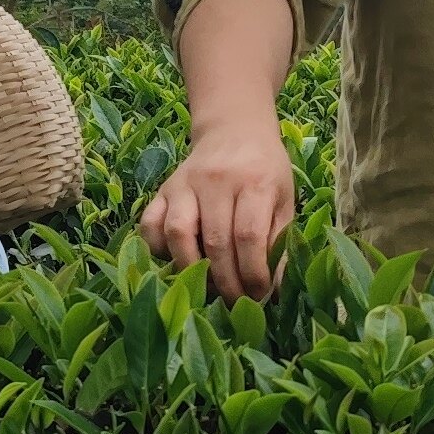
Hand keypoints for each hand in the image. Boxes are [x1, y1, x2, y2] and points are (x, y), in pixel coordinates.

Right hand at [143, 115, 298, 300]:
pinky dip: (158, 249)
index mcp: (254, 182)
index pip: (249, 236)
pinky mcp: (163, 188)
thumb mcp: (283, 199)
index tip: (260, 295)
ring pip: (178, 232)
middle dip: (226, 282)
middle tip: (236, 303)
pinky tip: (176, 262)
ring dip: (191, 269)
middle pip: (215, 241)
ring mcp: (185, 183)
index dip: (253, 273)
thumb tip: (274, 288)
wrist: (234, 130)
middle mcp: (217, 181)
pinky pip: (150, 223)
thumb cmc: (264, 170)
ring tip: (207, 288)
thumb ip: (279, 241)